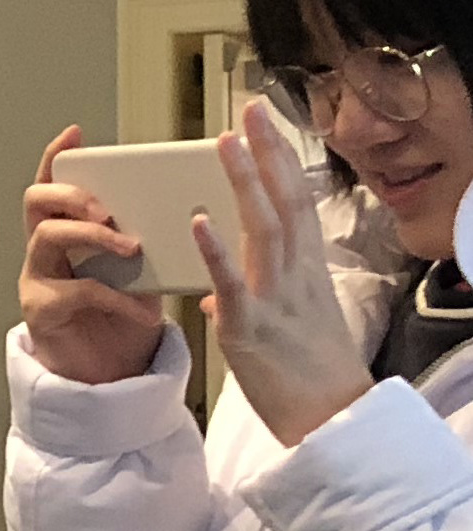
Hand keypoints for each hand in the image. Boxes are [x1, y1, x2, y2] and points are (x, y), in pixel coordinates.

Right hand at [18, 126, 170, 389]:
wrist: (113, 374)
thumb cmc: (127, 316)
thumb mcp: (141, 269)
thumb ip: (147, 236)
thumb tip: (193, 204)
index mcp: (69, 230)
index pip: (54, 183)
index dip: (58, 157)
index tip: (76, 134)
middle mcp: (44, 249)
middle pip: (37, 201)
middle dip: (73, 196)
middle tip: (108, 206)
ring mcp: (38, 278)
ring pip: (47, 237)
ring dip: (91, 236)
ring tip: (130, 248)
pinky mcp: (42, 311)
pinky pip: (76, 292)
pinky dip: (116, 297)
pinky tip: (144, 309)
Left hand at [199, 106, 372, 448]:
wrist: (330, 420)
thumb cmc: (311, 372)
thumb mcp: (294, 320)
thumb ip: (263, 292)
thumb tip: (225, 288)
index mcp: (308, 271)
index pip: (297, 202)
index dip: (283, 160)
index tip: (268, 124)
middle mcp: (296, 276)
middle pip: (284, 202)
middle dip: (267, 154)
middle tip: (248, 111)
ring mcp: (275, 299)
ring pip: (262, 230)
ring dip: (244, 183)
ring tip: (225, 143)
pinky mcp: (250, 329)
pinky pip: (232, 284)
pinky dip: (216, 251)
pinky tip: (199, 221)